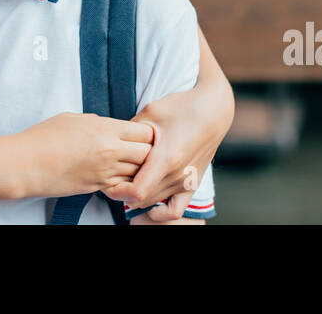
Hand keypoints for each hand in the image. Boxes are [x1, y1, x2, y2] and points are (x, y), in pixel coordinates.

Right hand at [16, 112, 153, 199]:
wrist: (27, 163)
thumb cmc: (45, 137)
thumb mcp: (74, 118)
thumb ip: (98, 122)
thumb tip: (111, 126)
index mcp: (105, 128)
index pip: (146, 132)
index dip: (148, 134)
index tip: (143, 135)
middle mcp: (110, 150)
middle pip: (148, 154)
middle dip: (149, 153)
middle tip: (142, 151)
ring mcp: (105, 171)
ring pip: (138, 173)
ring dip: (138, 169)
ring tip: (131, 164)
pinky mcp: (98, 187)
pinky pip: (123, 186)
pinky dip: (125, 182)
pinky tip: (117, 176)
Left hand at [100, 90, 227, 214]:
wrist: (213, 110)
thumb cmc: (181, 108)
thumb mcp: (150, 113)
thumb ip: (130, 132)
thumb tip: (112, 146)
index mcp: (166, 157)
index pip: (137, 191)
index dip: (118, 190)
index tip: (108, 180)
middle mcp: (178, 175)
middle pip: (142, 199)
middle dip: (123, 193)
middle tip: (112, 178)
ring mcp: (186, 181)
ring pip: (153, 203)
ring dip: (137, 198)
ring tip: (126, 182)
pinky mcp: (192, 183)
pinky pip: (175, 210)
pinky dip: (159, 213)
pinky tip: (148, 204)